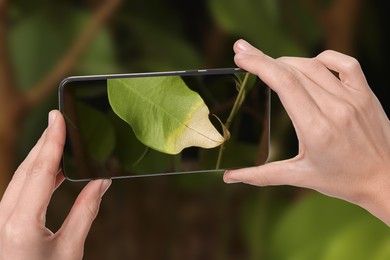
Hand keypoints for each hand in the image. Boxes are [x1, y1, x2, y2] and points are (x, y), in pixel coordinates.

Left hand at [0, 110, 110, 259]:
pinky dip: (36, 174)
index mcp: (21, 224)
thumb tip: (101, 182)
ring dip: (41, 157)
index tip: (59, 117)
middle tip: (61, 121)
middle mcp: (2, 217)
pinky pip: (18, 189)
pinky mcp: (1, 221)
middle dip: (45, 143)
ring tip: (61, 142)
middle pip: (27, 169)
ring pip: (20, 177)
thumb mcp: (70, 251)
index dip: (52, 141)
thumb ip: (86, 212)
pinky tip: (52, 170)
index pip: (41, 171)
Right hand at [224, 39, 389, 224]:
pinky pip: (345, 63)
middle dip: (264, 58)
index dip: (259, 64)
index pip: (284, 83)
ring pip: (314, 65)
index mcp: (316, 129)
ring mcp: (353, 98)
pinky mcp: (366, 94)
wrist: (386, 180)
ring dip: (288, 61)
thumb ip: (261, 176)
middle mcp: (335, 108)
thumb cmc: (343, 180)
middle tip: (243, 51)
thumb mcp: (300, 177)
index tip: (240, 55)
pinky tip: (311, 63)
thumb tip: (230, 177)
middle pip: (294, 70)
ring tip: (271, 64)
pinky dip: (324, 58)